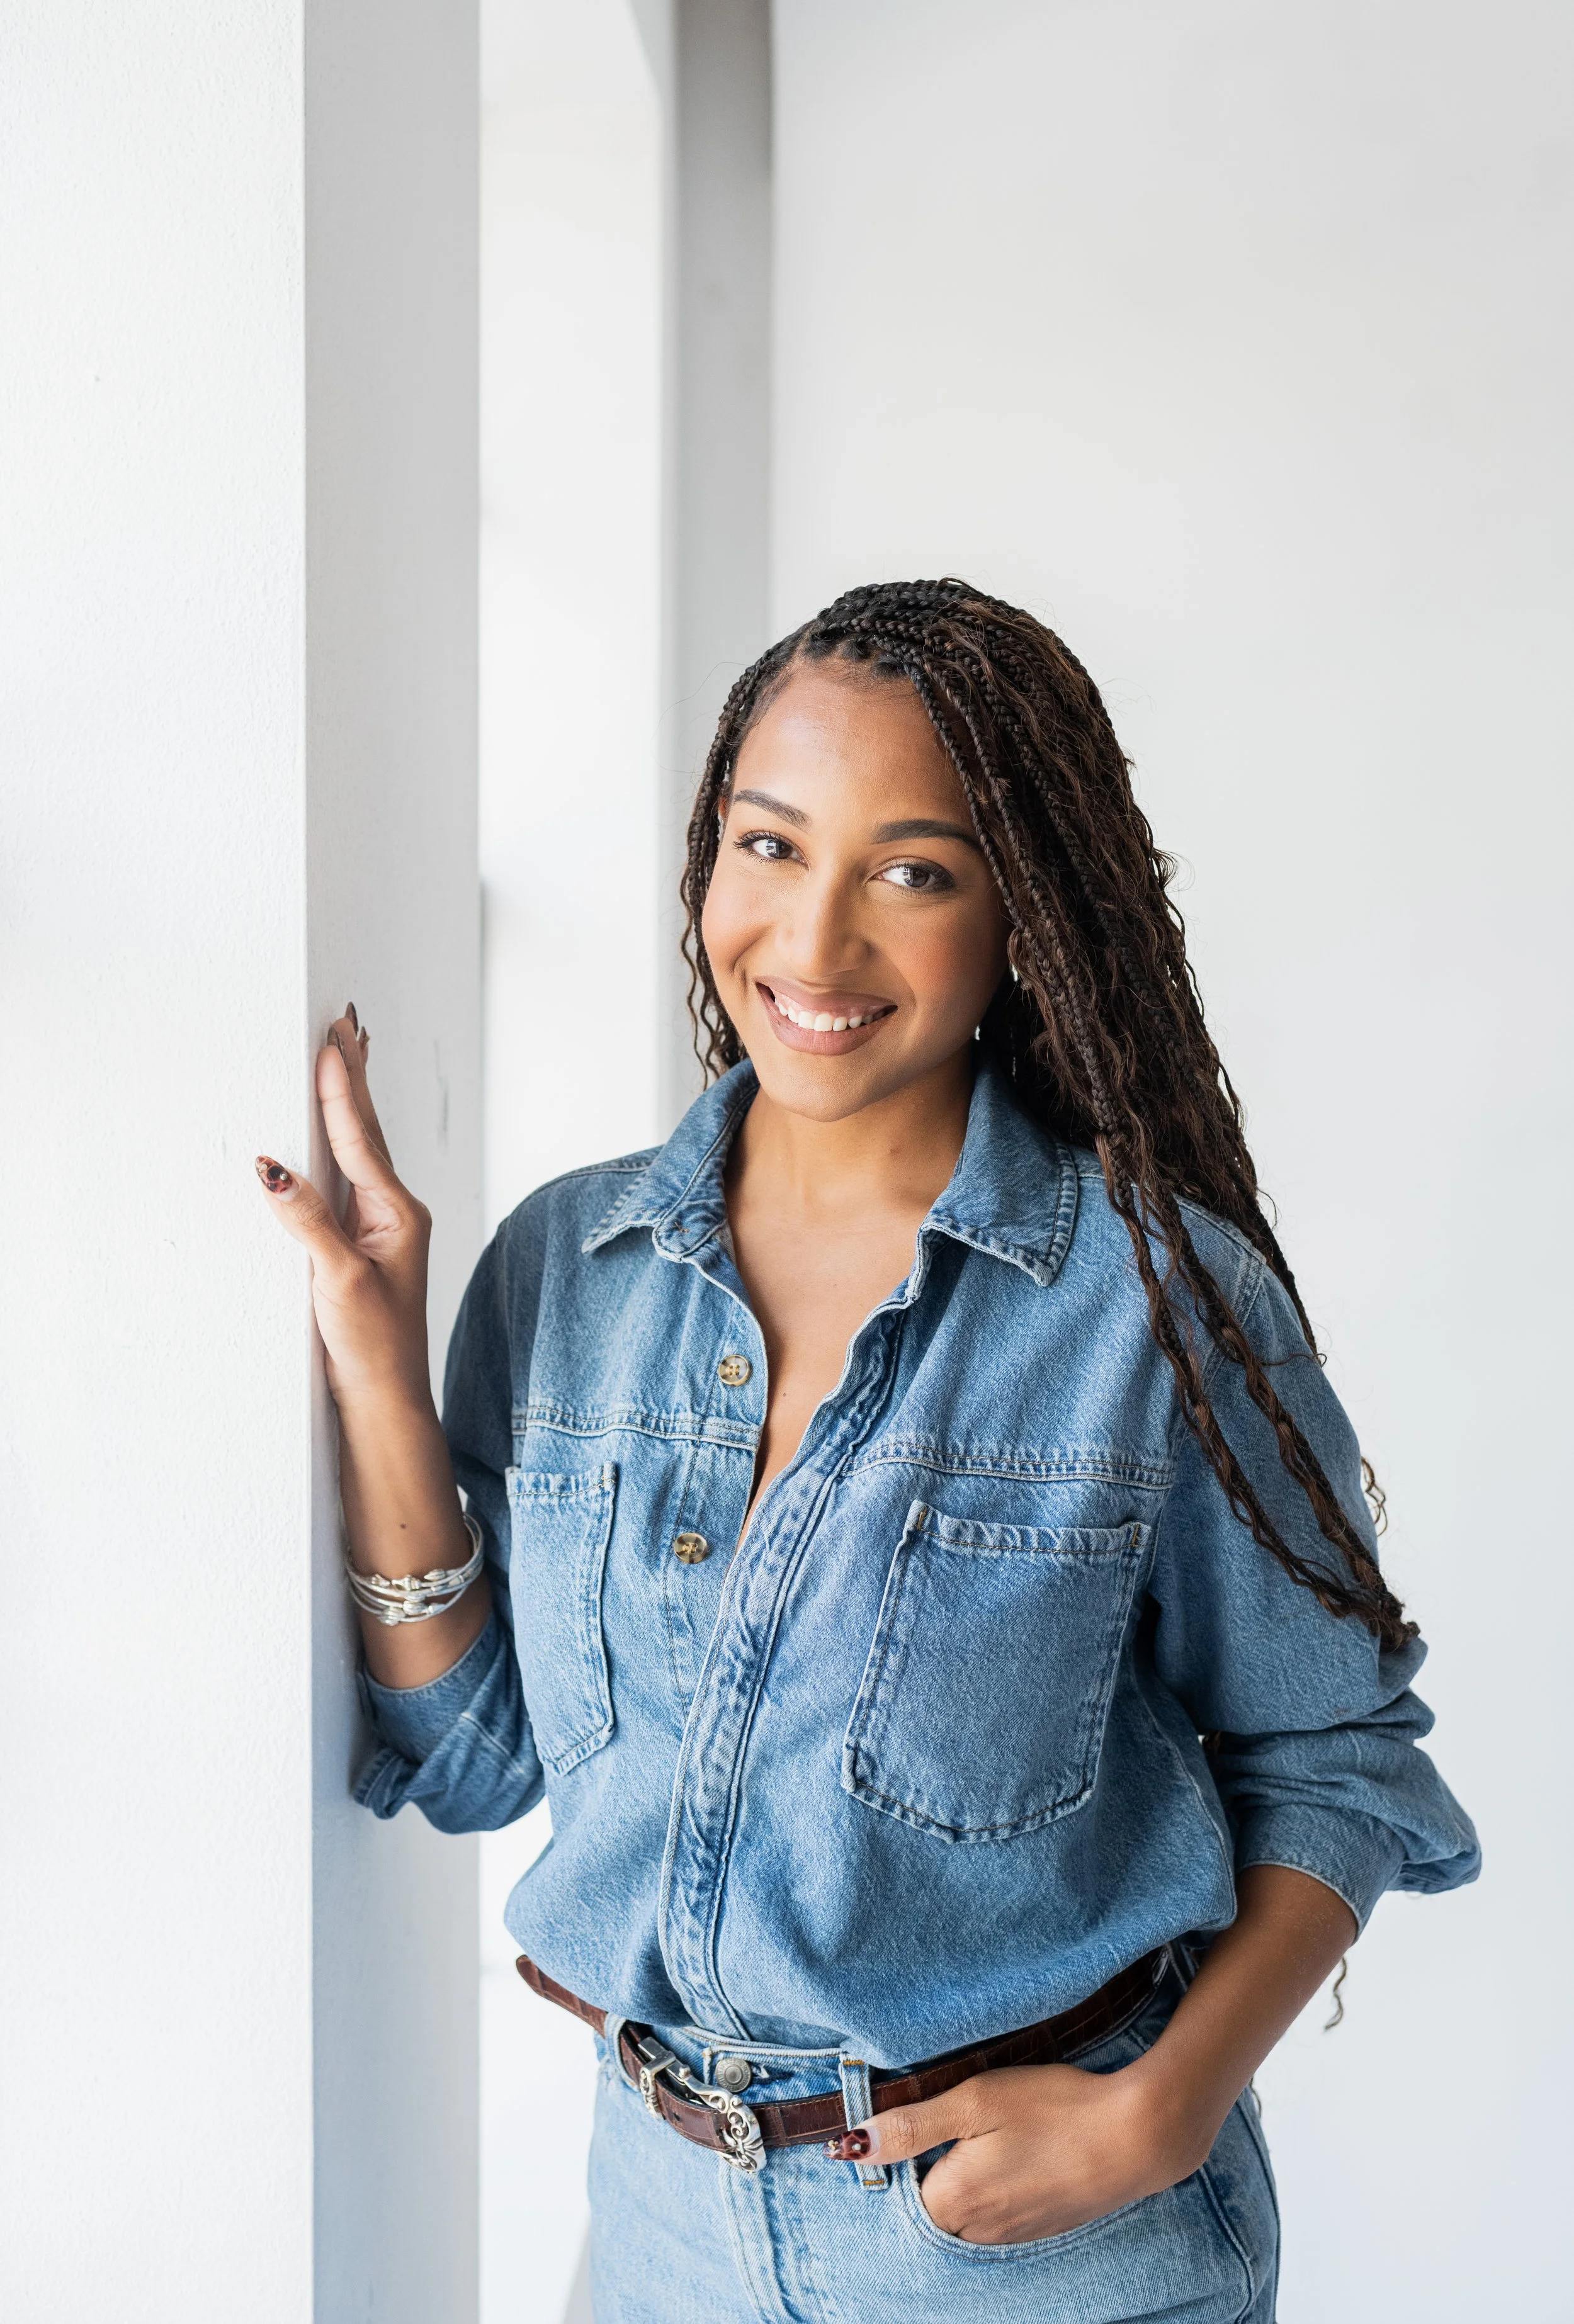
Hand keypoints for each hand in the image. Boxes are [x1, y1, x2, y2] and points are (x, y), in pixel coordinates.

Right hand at [255, 1005, 432, 1407]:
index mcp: (397, 1214)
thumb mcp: (339, 1281)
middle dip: (352, 1079)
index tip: (332, 1044)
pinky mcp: (360, 1244)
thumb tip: (274, 1169)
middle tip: (345, 1026)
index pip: (361, 1139)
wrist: (386, 1397)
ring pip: (359, 1151)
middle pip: (367, 1132)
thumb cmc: (373, 1345)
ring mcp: (378, 1227)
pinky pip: (347, 1178)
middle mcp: (393, 1212)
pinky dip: (340, 1142)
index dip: (342, 1091)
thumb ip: (308, 1223)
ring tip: (345, 1056)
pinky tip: (333, 1130)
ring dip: (349, 1104)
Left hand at [829, 2055, 1208, 2245]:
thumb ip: (913, 2124)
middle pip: (932, 2205)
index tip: (919, 2116)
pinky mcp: (1044, 2228)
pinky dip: (999, 2191)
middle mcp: (979, 2229)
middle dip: (933, 2169)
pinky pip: (1001, 2218)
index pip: (900, 2186)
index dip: (903, 2150)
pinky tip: (1020, 2155)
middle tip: (959, 2122)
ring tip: (992, 2135)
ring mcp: (1015, 2234)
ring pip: (967, 2214)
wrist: (1136, 2136)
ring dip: (967, 2181)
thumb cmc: (1054, 2109)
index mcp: (953, 2199)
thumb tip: (853, 2145)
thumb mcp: (975, 2100)